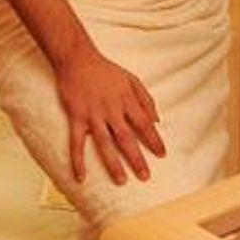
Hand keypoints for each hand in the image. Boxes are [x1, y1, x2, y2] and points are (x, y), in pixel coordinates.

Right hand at [55, 46, 165, 186]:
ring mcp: (93, 114)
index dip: (155, 140)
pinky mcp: (76, 116)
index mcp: (127, 101)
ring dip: (113, 164)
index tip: (163, 155)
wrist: (77, 58)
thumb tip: (158, 120)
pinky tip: (81, 177)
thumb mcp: (132, 79)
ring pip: (105, 144)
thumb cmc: (105, 70)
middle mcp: (112, 110)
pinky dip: (78, 160)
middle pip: (127, 138)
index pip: (145, 124)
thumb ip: (146, 99)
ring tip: (122, 181)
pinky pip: (77, 142)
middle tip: (145, 176)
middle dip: (137, 159)